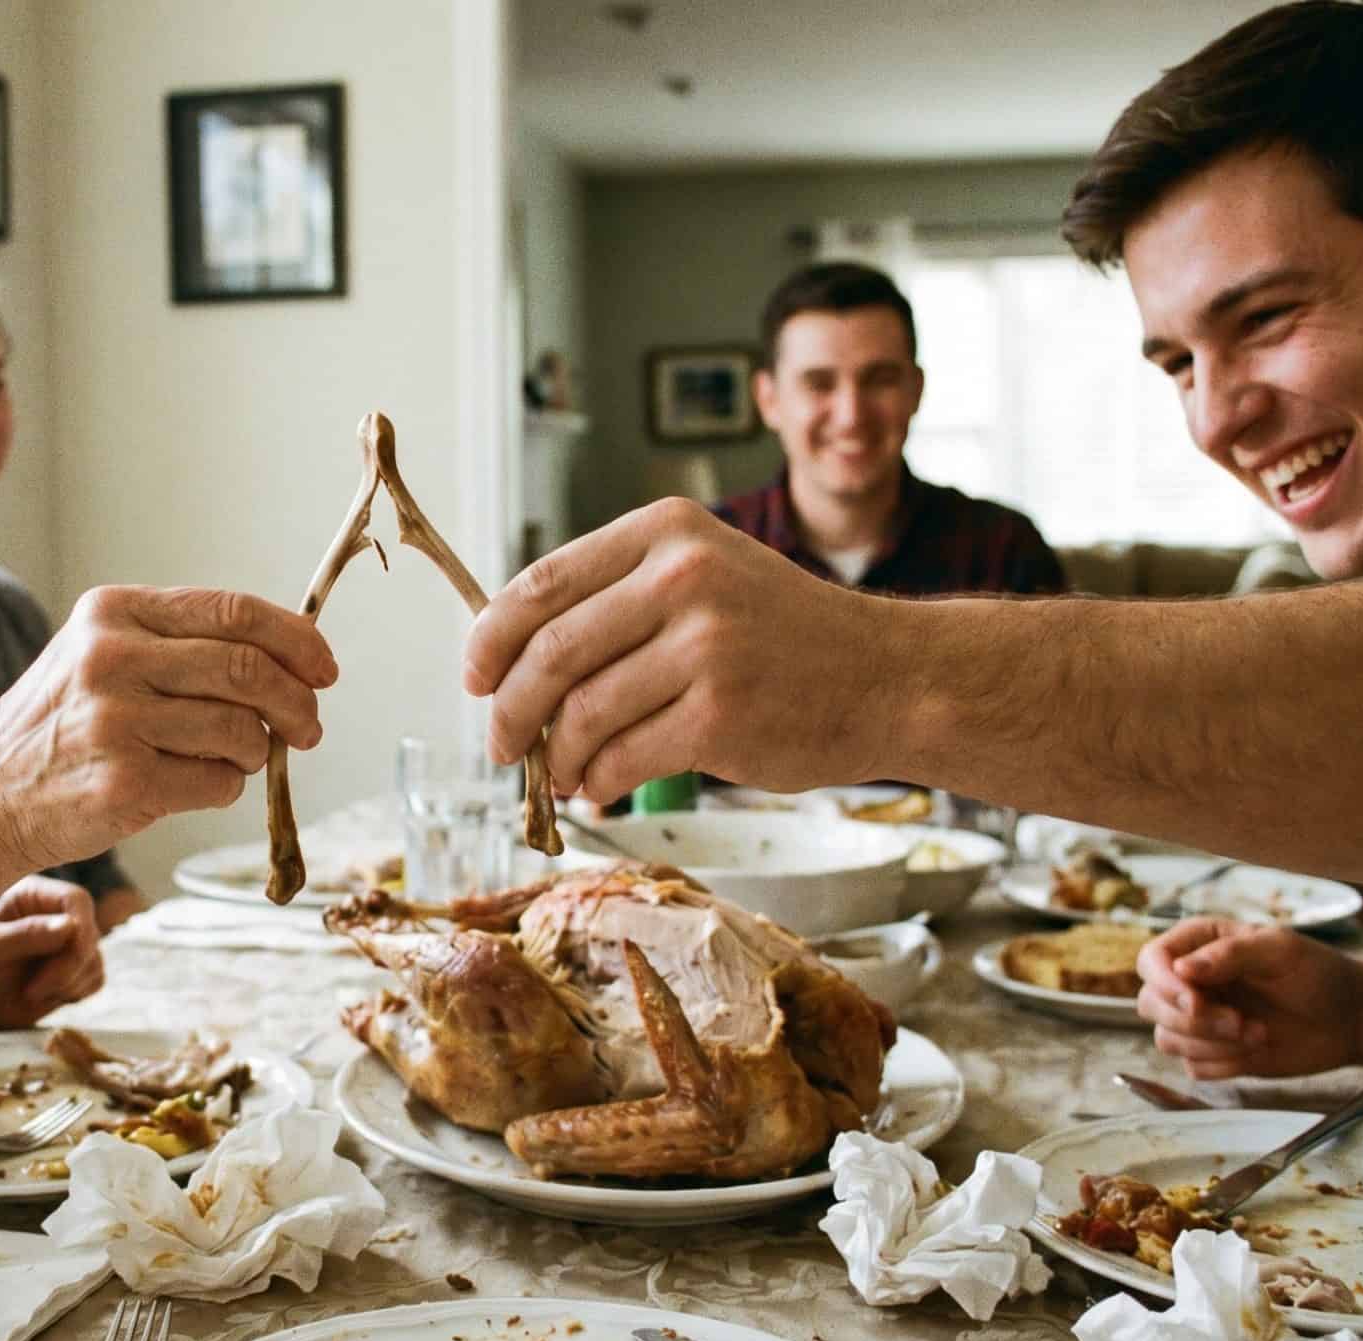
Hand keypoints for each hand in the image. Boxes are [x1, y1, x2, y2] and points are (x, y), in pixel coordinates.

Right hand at [0, 586, 336, 870]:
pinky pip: (221, 782)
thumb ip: (184, 645)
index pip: (233, 612)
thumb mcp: (104, 654)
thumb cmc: (62, 725)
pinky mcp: (125, 781)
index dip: (296, 640)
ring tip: (232, 758)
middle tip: (308, 728)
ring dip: (256, 751)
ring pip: (242, 730)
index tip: (324, 668)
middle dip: (297, 702)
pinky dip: (225, 787)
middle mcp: (112, 657)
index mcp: (113, 612)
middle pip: (249, 669)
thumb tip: (295, 657)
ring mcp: (116, 720)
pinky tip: (192, 784)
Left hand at [0, 876, 105, 1033]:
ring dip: (67, 984)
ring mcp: (74, 941)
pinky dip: (74, 993)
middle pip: (89, 934)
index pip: (76, 899)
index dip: (80, 927)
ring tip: (31, 992)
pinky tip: (46, 995)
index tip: (69, 958)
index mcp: (36, 895)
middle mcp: (59, 913)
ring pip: (94, 960)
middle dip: (66, 968)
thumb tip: (70, 926)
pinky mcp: (82, 967)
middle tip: (33, 991)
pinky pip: (96, 980)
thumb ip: (27, 934)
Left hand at [461, 499, 866, 803]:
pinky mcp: (720, 716)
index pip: (541, 584)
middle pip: (548, 652)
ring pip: (580, 713)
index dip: (490, 638)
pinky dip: (598, 781)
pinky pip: (622, 758)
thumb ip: (618, 599)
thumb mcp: (706, 576)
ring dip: (555, 756)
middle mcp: (682, 578)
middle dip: (508, 708)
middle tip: (500, 741)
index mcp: (667, 532)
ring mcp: (704, 647)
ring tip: (562, 772)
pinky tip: (601, 786)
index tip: (474, 676)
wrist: (888, 677)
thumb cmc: (784, 635)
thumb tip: (510, 660)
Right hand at [1137, 918, 1362, 1078]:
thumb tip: (1180, 969)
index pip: (1152, 961)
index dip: (1164, 984)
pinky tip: (1257, 1049)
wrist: (1349, 1019)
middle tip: (1241, 1023)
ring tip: (1258, 1034)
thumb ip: (1230, 954)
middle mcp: (1191, 982)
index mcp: (1200, 945)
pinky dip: (1223, 1064)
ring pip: (1167, 1039)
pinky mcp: (1213, 1053)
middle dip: (1195, 1021)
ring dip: (1212, 1044)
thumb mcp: (1280, 950)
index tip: (1195, 1002)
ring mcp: (1200, 1019)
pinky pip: (1192, 1067)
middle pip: (1152, 1004)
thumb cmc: (1318, 973)